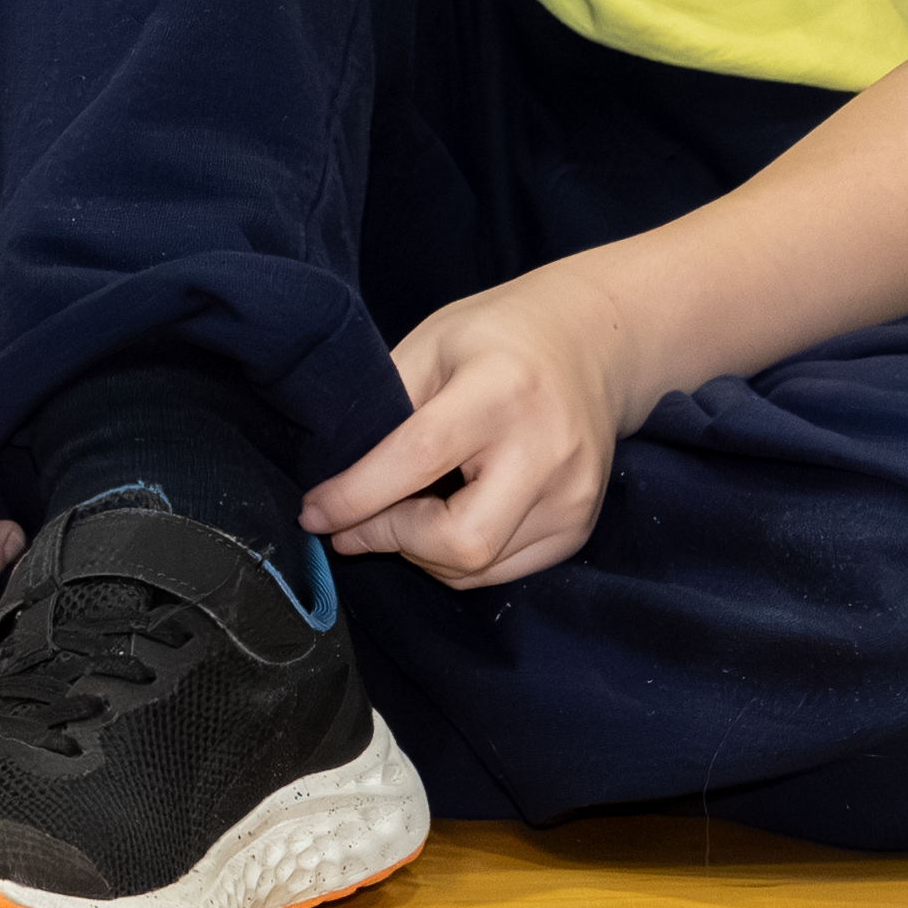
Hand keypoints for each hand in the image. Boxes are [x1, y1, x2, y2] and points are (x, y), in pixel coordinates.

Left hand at [304, 267, 635, 592]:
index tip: (314, 512)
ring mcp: (571, 496)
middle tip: (357, 521)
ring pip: (477, 567)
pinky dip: (460, 558)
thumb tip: (333, 474)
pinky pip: (503, 570)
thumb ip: (385, 406)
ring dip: (421, 553)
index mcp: (502, 390)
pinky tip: (446, 519)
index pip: (419, 459)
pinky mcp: (578, 526)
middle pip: (459, 541)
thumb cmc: (498, 337)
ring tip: (401, 513)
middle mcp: (546, 450)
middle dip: (392, 540)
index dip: (356, 496)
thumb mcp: (431, 343)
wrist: (593, 343)